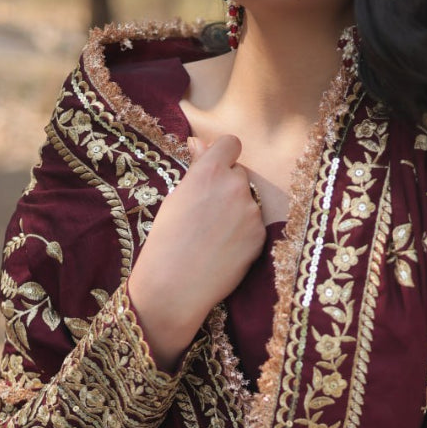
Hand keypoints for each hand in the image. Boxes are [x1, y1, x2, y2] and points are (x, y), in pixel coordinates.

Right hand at [128, 134, 265, 369]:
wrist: (176, 284)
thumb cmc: (166, 240)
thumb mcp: (176, 197)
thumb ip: (196, 169)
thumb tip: (200, 143)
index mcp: (209, 171)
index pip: (230, 143)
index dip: (223, 155)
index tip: (216, 167)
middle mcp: (235, 185)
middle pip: (239, 174)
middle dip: (227, 186)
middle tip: (208, 211)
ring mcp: (251, 211)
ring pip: (248, 200)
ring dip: (236, 210)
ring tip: (214, 235)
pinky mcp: (260, 235)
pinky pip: (254, 224)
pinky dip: (243, 233)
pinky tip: (223, 248)